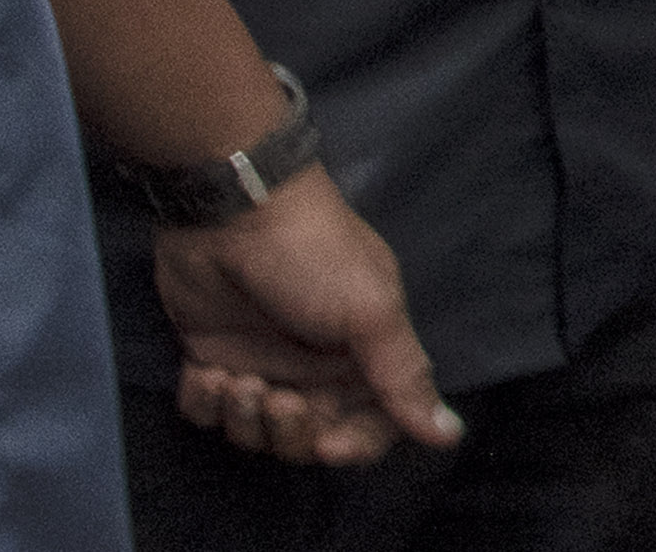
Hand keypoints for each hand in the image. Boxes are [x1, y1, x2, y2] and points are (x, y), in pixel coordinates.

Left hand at [155, 166, 460, 465]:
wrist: (231, 211)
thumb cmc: (313, 256)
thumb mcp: (370, 312)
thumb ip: (404, 377)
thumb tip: (450, 435)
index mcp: (364, 356)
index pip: (373, 427)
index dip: (353, 445)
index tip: (327, 444)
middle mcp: (317, 367)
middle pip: (309, 438)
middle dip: (290, 431)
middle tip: (277, 395)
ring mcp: (264, 363)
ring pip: (255, 433)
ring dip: (243, 417)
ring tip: (236, 378)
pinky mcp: (214, 358)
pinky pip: (207, 414)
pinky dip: (205, 404)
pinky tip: (207, 372)